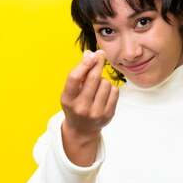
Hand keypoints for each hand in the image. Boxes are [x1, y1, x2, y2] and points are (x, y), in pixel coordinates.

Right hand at [60, 50, 118, 165]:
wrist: (82, 129)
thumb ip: (80, 73)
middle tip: (100, 54)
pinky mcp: (108, 115)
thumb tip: (90, 53)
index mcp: (67, 100)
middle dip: (98, 63)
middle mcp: (81, 107)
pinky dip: (110, 88)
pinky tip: (104, 93)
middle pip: (93, 78)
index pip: (74, 78)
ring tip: (97, 87)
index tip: (91, 54)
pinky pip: (114, 91)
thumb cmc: (75, 103)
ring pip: (106, 83)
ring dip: (103, 80)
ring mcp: (95, 113)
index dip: (84, 64)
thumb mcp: (71, 91)